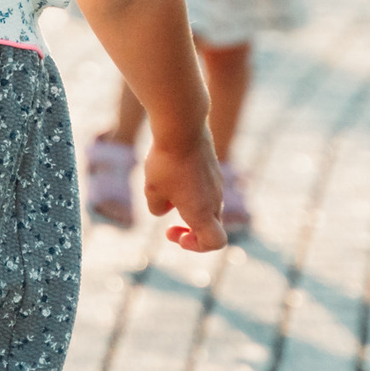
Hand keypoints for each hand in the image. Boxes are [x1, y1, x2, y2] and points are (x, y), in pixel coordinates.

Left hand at [142, 129, 228, 251]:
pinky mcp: (212, 167)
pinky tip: (170, 172)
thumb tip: (166, 207)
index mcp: (202, 211)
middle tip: (169, 228)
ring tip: (164, 192)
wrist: (182, 124)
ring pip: (208, 206)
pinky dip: (191, 191)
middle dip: (191, 231)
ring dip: (189, 208)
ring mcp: (216, 182)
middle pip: (211, 227)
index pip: (216, 242)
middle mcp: (214, 199)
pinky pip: (205, 188)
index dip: (196, 246)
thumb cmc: (166, 161)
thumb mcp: (152, 190)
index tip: (176, 233)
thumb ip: (158, 208)